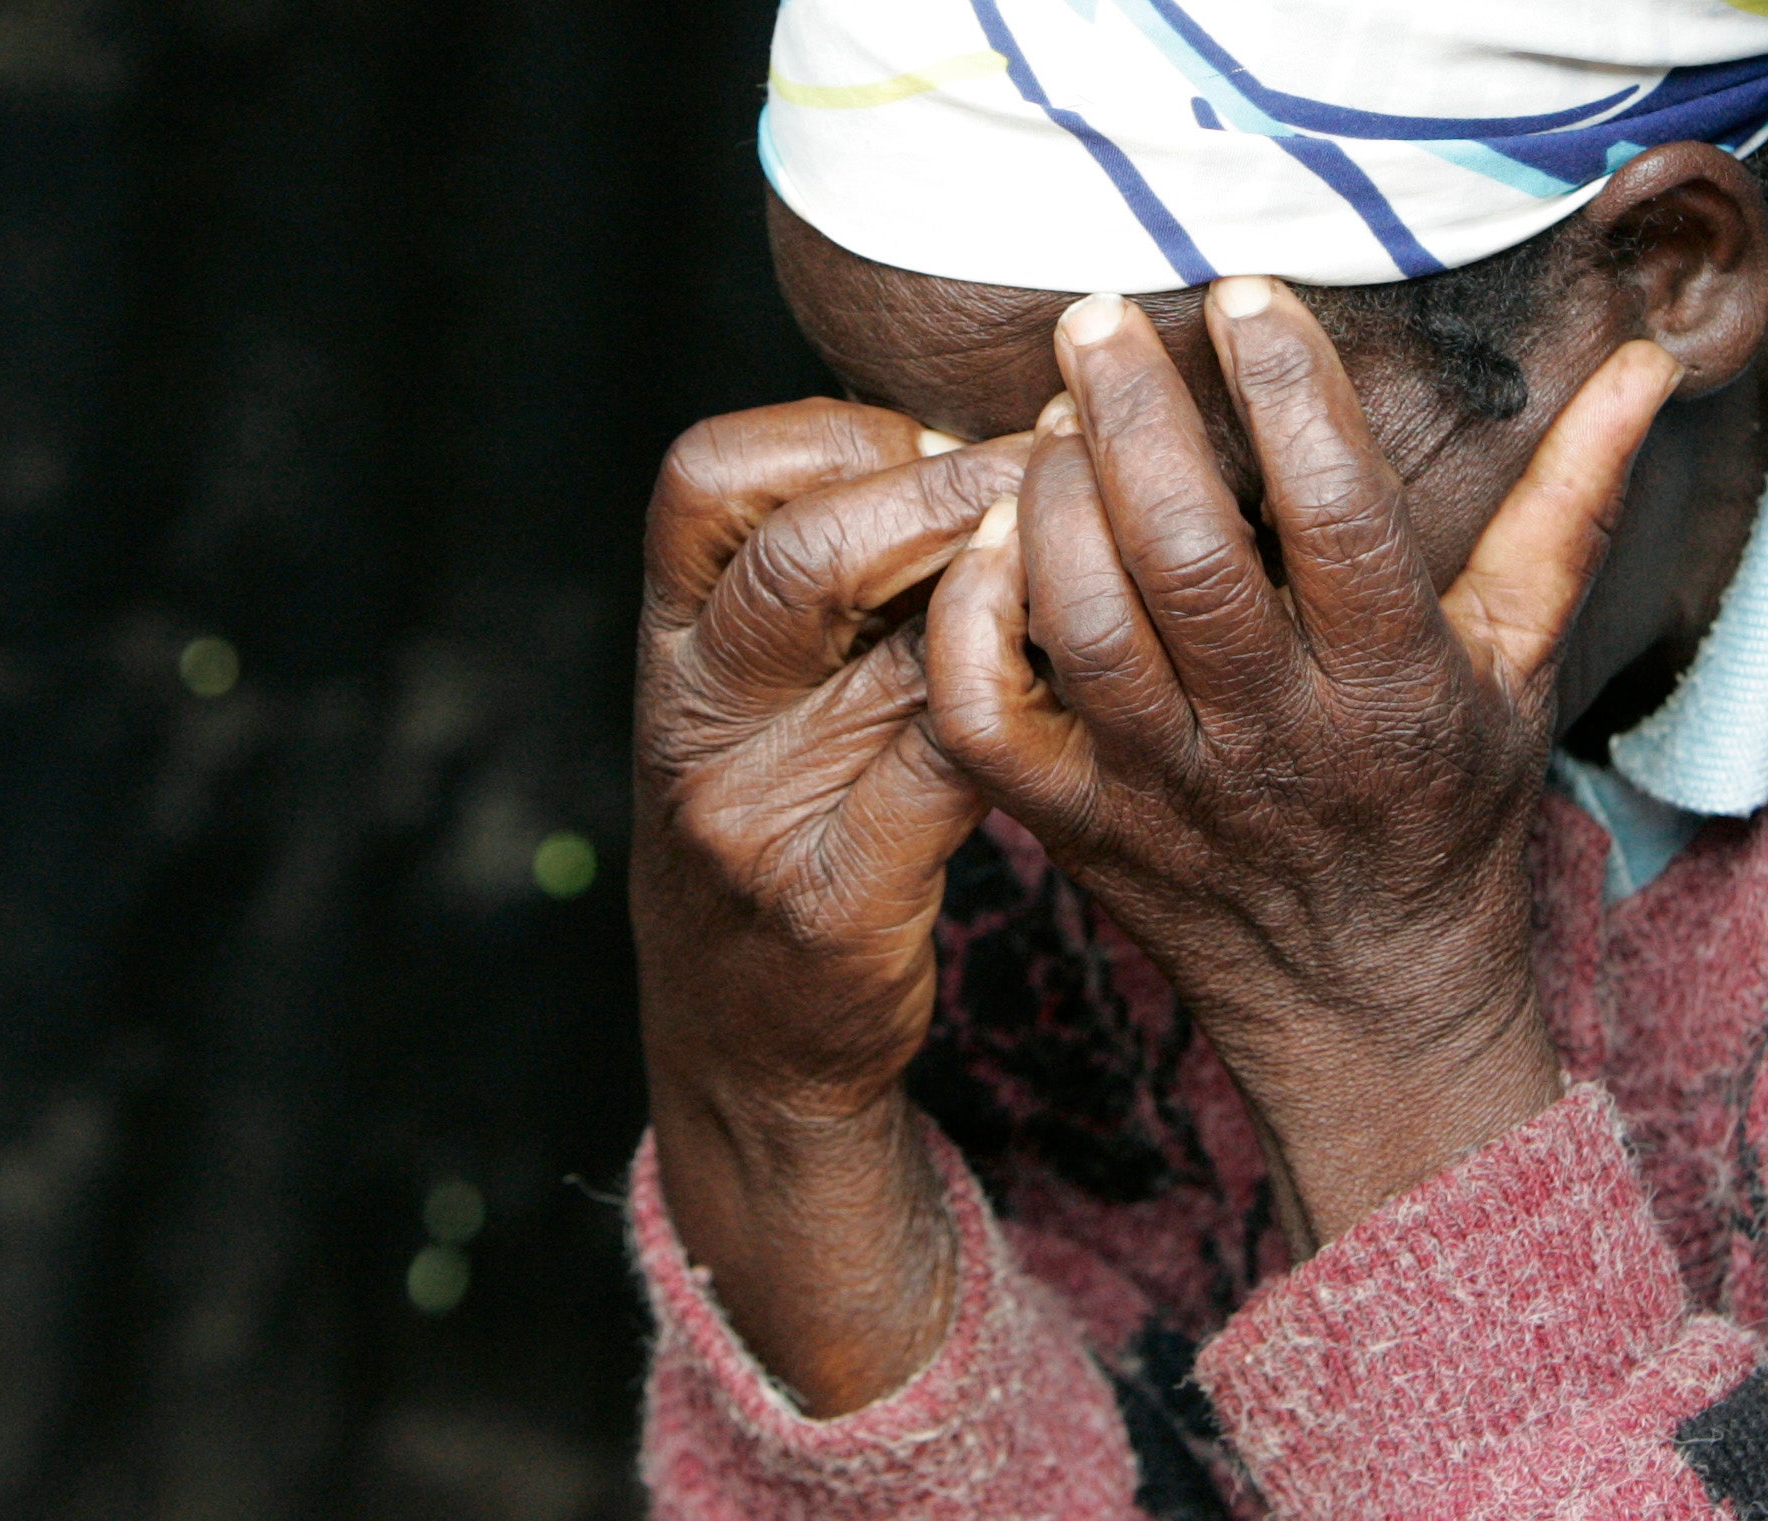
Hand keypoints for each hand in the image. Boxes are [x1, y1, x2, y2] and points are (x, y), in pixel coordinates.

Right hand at [633, 399, 1024, 1410]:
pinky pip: (950, 766)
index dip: (836, 431)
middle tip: (1063, 468)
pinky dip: (1027, 704)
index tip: (937, 438)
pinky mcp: (830, 898)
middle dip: (959, 489)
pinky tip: (1082, 681)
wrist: (742, 1043)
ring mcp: (752, 813)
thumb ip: (830, 590)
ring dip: (1020, 588)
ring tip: (1099, 556)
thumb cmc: (780, 829)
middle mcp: (691, 718)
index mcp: (667, 644)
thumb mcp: (754, 699)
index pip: (711, 477)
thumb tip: (983, 446)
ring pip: (903, 656)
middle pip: (809, 552)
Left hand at [925, 281, 1680, 1251]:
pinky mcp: (1071, 824)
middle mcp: (1270, 737)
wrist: (1363, 1002)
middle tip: (1099, 314)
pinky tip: (990, 540)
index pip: (1338, 513)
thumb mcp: (1523, 664)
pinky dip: (973, 617)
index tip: (1246, 293)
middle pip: (1187, 554)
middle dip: (1135, 414)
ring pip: (1083, 620)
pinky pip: (987, 714)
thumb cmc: (1443, 813)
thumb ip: (1570, 508)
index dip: (1287, 388)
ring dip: (1051, 498)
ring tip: (1055, 414)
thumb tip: (1645, 367)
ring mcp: (1158, 788)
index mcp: (1391, 687)